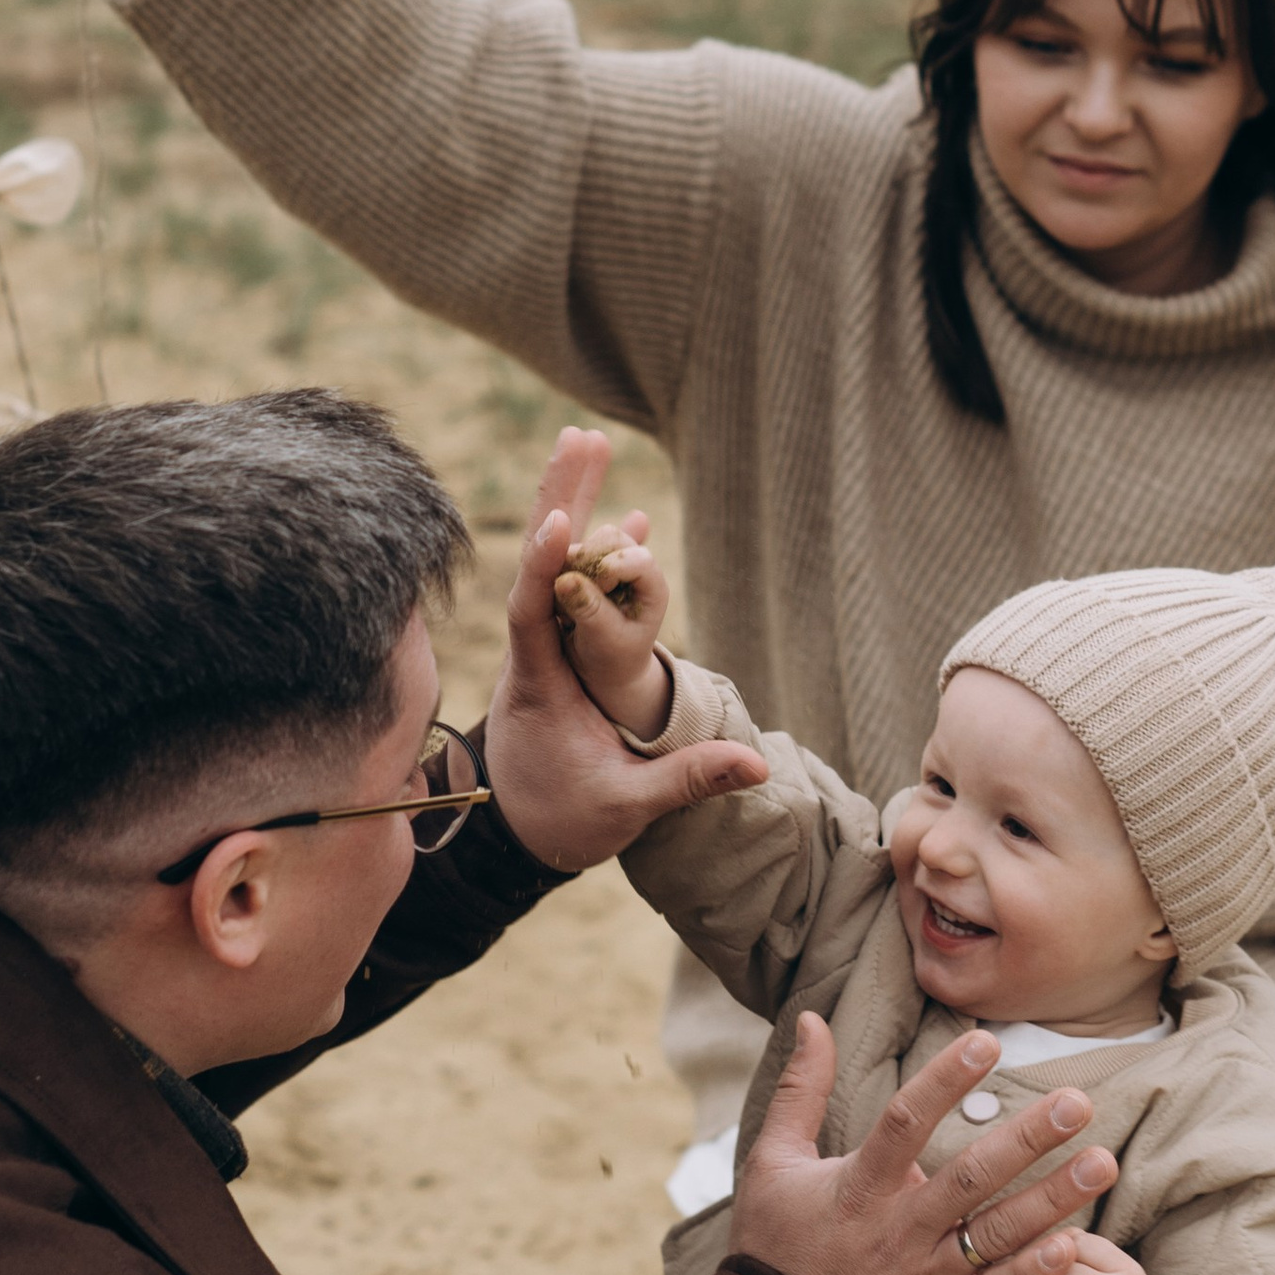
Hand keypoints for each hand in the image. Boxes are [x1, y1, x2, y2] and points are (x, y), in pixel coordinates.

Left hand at [484, 431, 764, 867]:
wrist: (517, 836)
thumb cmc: (565, 823)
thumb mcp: (629, 807)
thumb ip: (688, 780)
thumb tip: (756, 765)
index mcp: (539, 687)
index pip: (531, 616)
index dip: (542, 569)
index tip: (555, 522)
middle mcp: (531, 654)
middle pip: (538, 565)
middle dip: (559, 499)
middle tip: (579, 438)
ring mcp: (540, 647)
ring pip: (551, 565)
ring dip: (570, 503)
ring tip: (587, 442)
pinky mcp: (555, 648)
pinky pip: (571, 587)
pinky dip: (595, 549)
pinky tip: (630, 517)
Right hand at [734, 1016, 1118, 1274]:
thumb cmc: (775, 1248)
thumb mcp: (772, 1162)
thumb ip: (801, 1089)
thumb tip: (810, 1017)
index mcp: (856, 1188)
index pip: (905, 1122)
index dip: (945, 1079)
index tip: (987, 1041)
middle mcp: (896, 1232)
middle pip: (969, 1178)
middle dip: (1028, 1139)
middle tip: (1079, 1101)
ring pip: (996, 1235)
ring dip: (1052, 1199)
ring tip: (1101, 1163)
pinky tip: (1073, 1244)